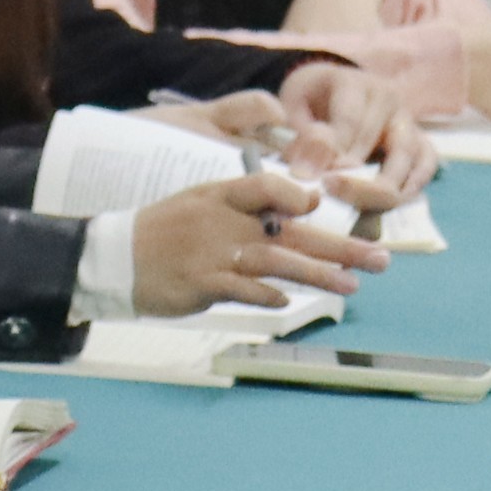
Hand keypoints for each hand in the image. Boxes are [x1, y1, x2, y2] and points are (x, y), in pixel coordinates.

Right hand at [132, 173, 385, 314]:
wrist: (110, 259)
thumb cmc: (161, 233)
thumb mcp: (198, 204)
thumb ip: (244, 206)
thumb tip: (297, 211)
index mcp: (220, 196)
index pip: (265, 187)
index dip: (296, 196)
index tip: (320, 207)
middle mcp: (222, 222)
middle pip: (292, 231)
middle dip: (340, 246)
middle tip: (379, 259)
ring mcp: (212, 253)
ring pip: (278, 262)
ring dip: (319, 275)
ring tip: (353, 287)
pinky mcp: (202, 283)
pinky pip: (246, 290)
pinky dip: (269, 296)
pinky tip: (289, 303)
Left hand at [280, 58, 427, 193]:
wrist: (328, 87)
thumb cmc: (309, 98)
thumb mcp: (293, 106)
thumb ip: (302, 138)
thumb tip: (306, 172)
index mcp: (356, 84)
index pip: (353, 121)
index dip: (339, 154)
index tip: (322, 180)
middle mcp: (391, 100)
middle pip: (389, 144)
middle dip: (362, 179)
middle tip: (335, 197)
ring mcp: (409, 121)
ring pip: (412, 158)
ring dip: (386, 187)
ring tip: (357, 208)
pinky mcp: (419, 140)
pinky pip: (426, 165)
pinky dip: (412, 187)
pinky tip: (387, 204)